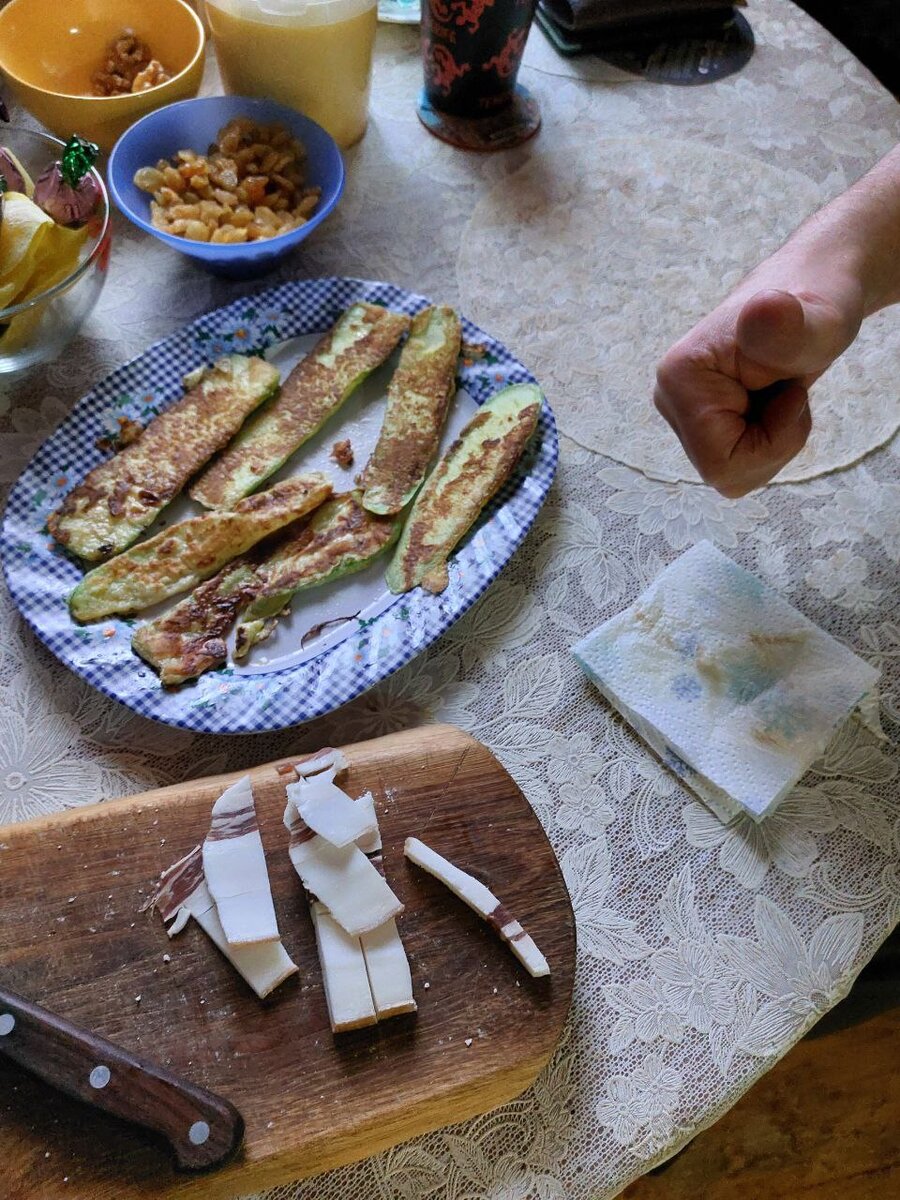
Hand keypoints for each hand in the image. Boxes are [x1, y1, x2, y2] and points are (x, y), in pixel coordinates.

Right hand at [654, 275, 862, 497]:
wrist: (815, 291)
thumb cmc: (820, 306)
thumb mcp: (820, 323)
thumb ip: (789, 326)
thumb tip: (762, 308)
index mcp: (679, 379)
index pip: (720, 465)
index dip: (770, 443)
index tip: (790, 393)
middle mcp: (669, 397)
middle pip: (722, 473)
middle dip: (771, 445)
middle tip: (787, 391)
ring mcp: (680, 409)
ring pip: (730, 473)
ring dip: (771, 444)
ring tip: (780, 393)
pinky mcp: (695, 418)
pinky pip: (734, 463)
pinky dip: (766, 442)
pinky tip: (771, 402)